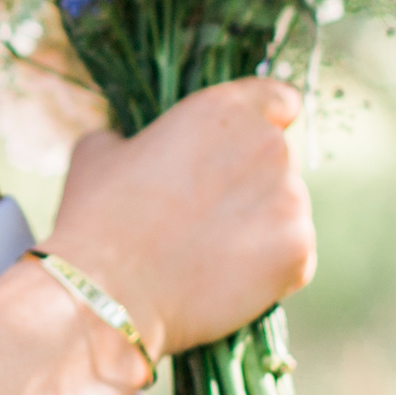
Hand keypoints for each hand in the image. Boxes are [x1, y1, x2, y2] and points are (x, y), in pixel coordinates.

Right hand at [48, 79, 312, 359]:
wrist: (107, 293)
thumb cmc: (97, 218)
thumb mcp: (99, 151)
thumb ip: (135, 138)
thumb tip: (134, 148)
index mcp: (225, 111)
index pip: (280, 101)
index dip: (263, 125)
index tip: (241, 152)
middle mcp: (269, 147)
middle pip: (280, 161)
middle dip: (251, 185)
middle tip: (206, 217)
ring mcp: (290, 202)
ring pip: (287, 211)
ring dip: (260, 227)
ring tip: (209, 254)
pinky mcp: (298, 254)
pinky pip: (294, 258)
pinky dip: (268, 270)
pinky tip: (225, 281)